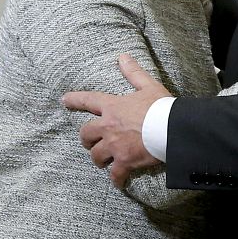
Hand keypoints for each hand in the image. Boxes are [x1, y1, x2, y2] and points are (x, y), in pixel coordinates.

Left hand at [62, 54, 168, 187]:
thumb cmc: (161, 106)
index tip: (64, 100)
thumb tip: (123, 56)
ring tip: (104, 161)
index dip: (74, 100)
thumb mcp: (148, 86)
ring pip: (96, 156)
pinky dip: (116, 179)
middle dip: (86, 139)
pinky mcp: (124, 162)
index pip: (88, 101)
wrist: (173, 129)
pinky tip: (118, 182)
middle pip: (86, 135)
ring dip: (99, 159)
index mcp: (113, 107)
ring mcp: (115, 146)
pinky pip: (114, 175)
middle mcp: (108, 127)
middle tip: (91, 142)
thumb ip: (133, 73)